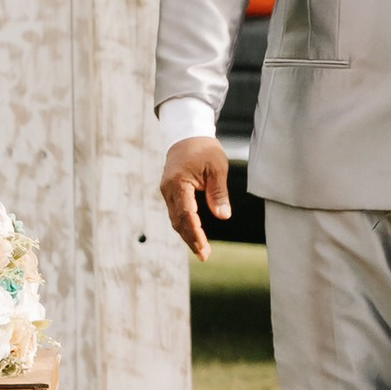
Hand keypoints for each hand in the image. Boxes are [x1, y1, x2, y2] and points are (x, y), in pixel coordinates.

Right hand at [160, 138, 231, 259]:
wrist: (186, 134)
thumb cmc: (204, 149)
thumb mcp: (217, 168)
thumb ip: (218, 193)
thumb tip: (223, 216)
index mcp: (179, 183)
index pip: (186, 214)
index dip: (195, 233)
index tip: (203, 248)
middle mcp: (168, 189)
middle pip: (178, 221)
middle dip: (191, 239)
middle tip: (204, 255)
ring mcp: (167, 190)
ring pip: (175, 219)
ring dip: (187, 235)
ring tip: (201, 250)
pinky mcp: (169, 191)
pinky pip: (176, 212)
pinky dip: (184, 225)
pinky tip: (194, 235)